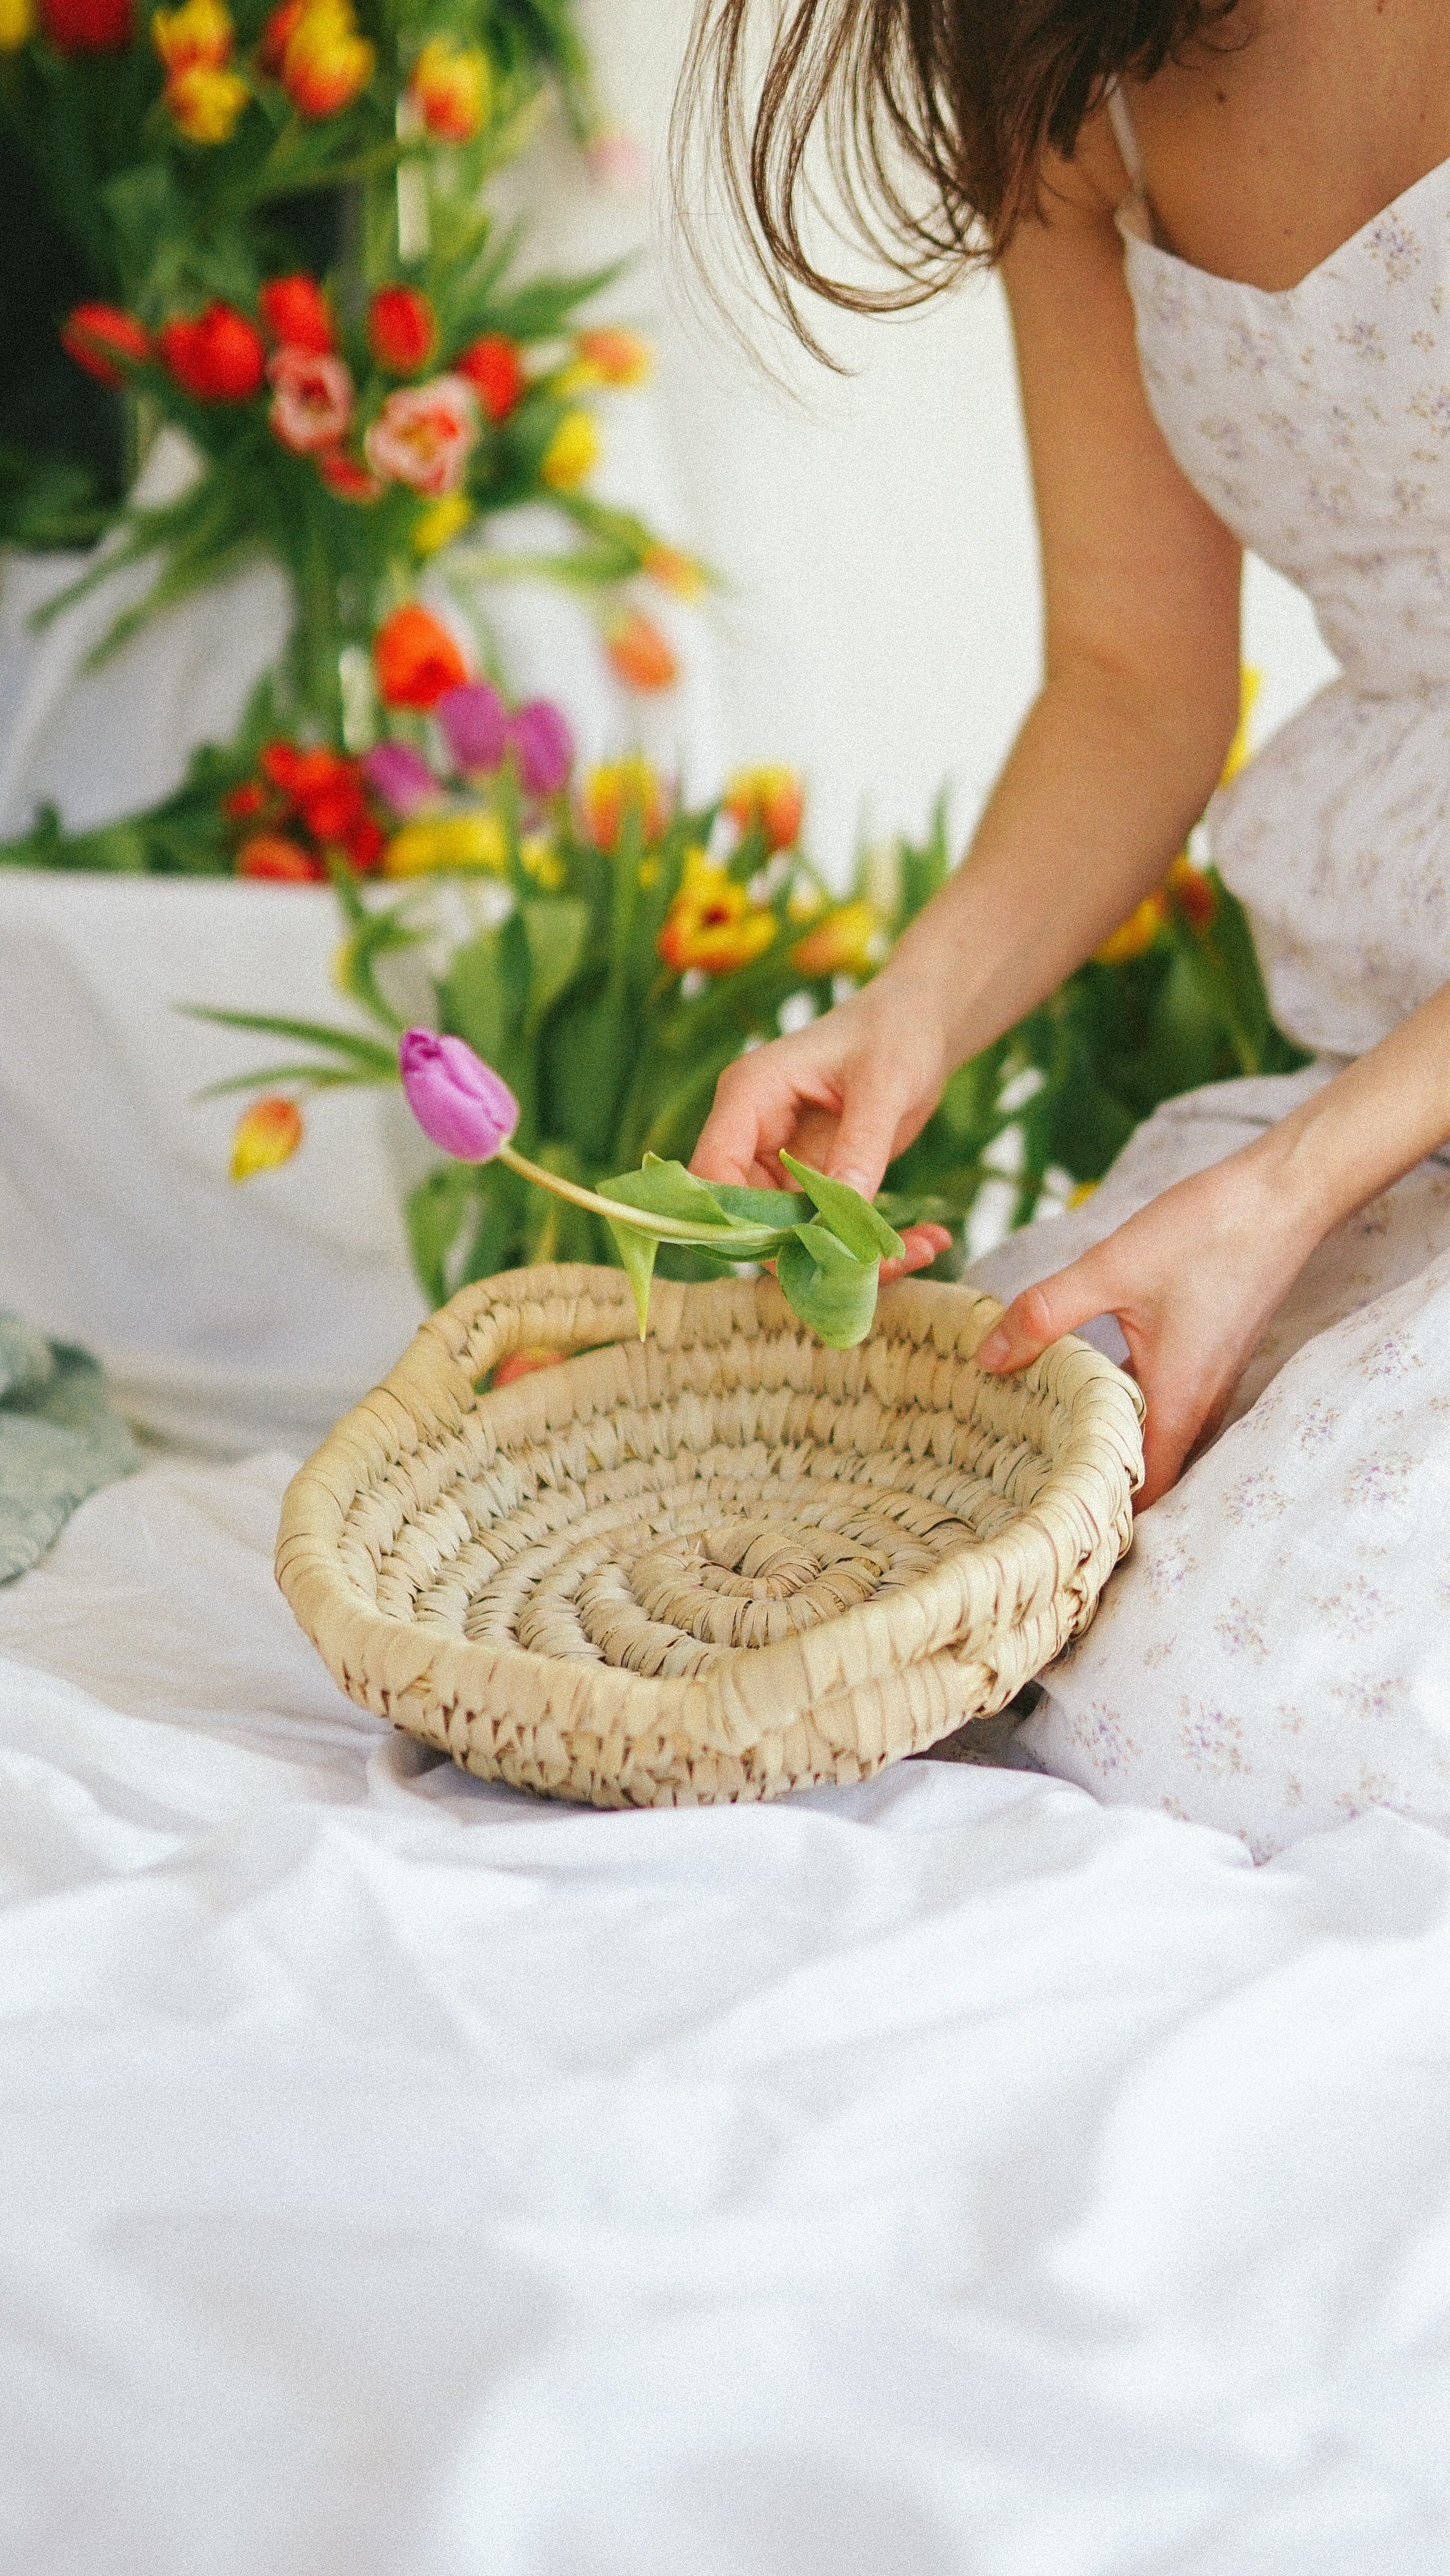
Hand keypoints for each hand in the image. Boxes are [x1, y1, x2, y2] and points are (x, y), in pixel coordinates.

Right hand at [691, 986, 952, 1282]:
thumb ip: (860, 1147)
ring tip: (925, 1251)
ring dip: (854, 1255)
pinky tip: (929, 1240)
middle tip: (881, 1266)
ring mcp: (783, 1163)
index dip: (740, 1222)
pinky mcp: (815, 1182)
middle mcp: (755, 1134)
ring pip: (794, 1234)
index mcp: (749, 1095)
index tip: (800, 1254)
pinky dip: (875, 1243)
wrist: (920, 1026)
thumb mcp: (883, 1083)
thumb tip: (844, 1218)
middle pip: (750, 1217)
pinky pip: (830, 1229)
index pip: (714, 1171)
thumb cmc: (894, 1032)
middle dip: (810, 1251)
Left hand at [974, 1144, 1320, 1505]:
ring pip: (1156, 1436)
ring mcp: (1210, 1380)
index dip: (1098, 1511)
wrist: (1285, 1193)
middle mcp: (1201, 1404)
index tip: (1044, 1511)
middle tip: (1030, 1483)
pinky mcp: (1210, 1354)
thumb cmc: (1207, 1231)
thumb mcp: (1111, 1270)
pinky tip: (1087, 1385)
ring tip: (1045, 1442)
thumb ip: (1046, 1314)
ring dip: (1110, 1441)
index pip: (1141, 1492)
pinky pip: (1166, 1403)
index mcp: (1179, 1401)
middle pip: (1148, 1473)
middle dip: (1095, 1481)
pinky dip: (1126, 1407)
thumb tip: (986, 1358)